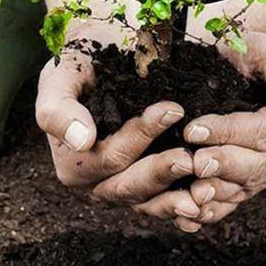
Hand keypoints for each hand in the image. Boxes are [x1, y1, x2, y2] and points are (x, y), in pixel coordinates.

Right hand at [34, 18, 205, 231]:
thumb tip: (81, 140)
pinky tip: (207, 207)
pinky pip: (164, 205)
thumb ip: (58, 109)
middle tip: (190, 159)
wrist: (100, 58)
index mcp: (73, 164)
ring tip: (205, 192)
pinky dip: (184, 208)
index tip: (171, 110)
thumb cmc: (79, 65)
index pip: (108, 157)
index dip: (139, 137)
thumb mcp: (59, 77)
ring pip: (149, 203)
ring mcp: (124, 188)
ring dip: (176, 201)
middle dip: (160, 173)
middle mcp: (97, 184)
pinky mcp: (148, 189)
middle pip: (129, 186)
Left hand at [180, 30, 265, 226]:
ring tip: (190, 193)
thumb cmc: (252, 53)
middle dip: (223, 166)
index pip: (264, 134)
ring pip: (243, 190)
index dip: (229, 132)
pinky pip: (231, 205)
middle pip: (257, 168)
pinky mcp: (249, 186)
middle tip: (193, 162)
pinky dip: (210, 212)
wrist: (236, 67)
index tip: (195, 129)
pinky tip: (188, 216)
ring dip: (215, 194)